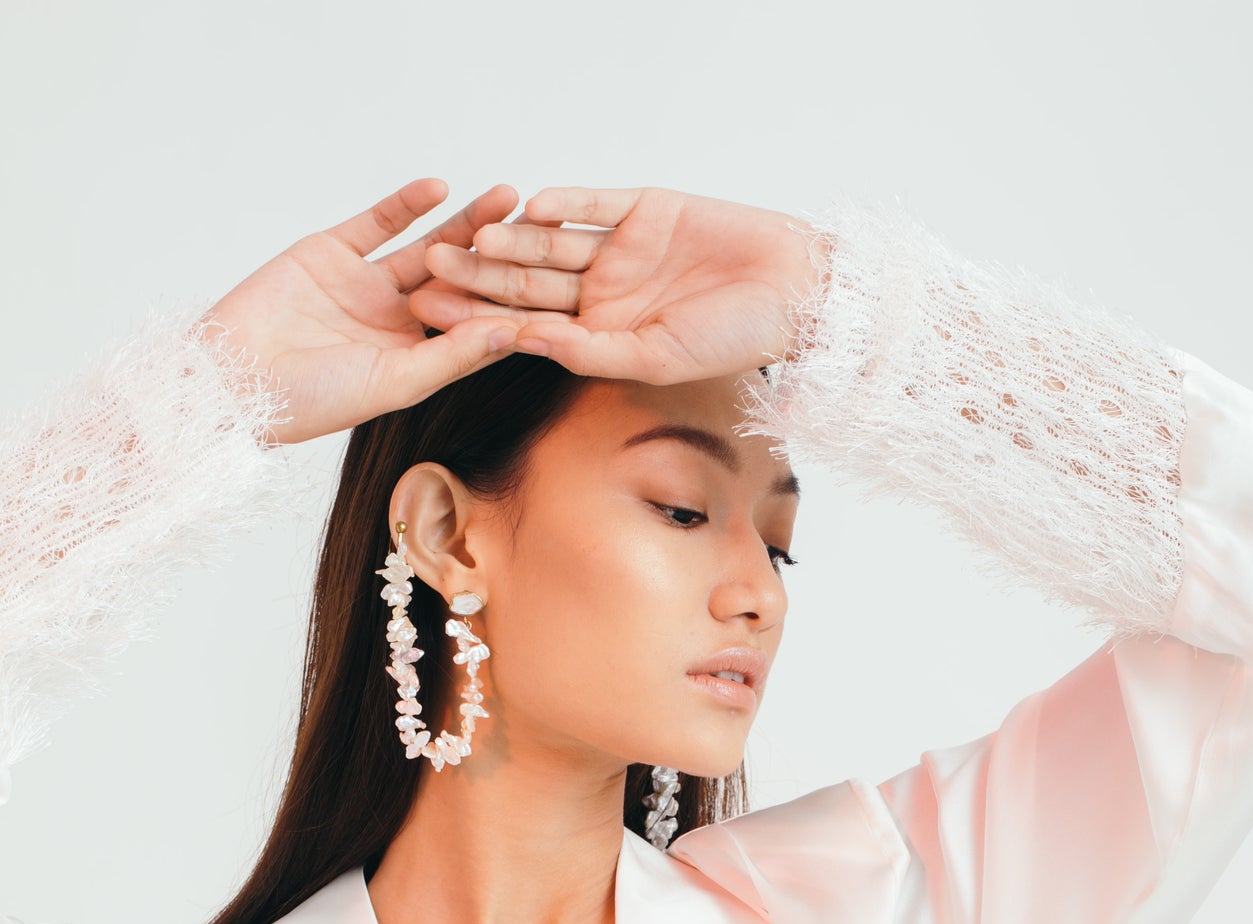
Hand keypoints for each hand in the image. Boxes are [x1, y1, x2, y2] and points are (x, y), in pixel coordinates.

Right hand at [203, 177, 530, 444]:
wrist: (235, 376)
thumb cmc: (314, 400)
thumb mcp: (395, 383)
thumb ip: (454, 357)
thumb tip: (515, 334)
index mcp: (416, 361)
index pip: (475, 330)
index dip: (515, 309)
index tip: (562, 290)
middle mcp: (396, 322)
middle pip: (458, 283)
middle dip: (499, 256)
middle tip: (543, 227)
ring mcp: (366, 284)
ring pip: (426, 247)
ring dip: (464, 223)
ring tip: (505, 197)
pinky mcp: (332, 252)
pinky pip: (376, 224)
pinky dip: (404, 205)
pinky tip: (439, 187)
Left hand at [408, 186, 829, 385]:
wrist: (792, 295)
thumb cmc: (733, 341)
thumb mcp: (653, 360)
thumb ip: (587, 351)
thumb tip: (524, 342)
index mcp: (599, 336)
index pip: (527, 327)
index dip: (481, 322)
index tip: (434, 322)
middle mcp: (602, 292)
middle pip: (527, 283)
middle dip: (478, 277)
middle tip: (428, 269)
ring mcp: (620, 248)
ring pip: (553, 243)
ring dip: (512, 240)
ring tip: (469, 237)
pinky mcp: (643, 207)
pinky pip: (595, 203)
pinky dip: (566, 202)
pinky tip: (531, 206)